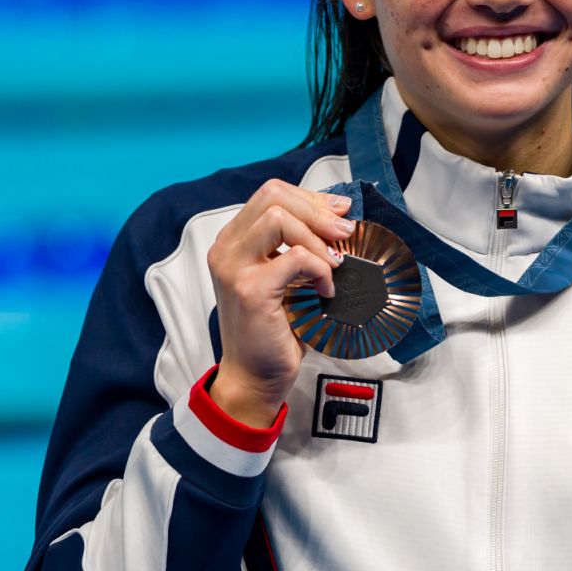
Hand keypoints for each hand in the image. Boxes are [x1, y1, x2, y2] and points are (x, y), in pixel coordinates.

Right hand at [206, 180, 354, 425]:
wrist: (254, 376)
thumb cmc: (274, 330)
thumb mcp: (287, 277)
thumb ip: (298, 245)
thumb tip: (339, 217)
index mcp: (233, 241)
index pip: (271, 194)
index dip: (310, 198)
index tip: (340, 212)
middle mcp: (227, 249)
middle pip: (273, 196)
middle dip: (317, 210)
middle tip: (345, 232)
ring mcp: (233, 267)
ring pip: (279, 217)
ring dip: (317, 239)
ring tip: (335, 264)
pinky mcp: (250, 289)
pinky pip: (296, 257)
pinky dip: (319, 269)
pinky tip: (326, 291)